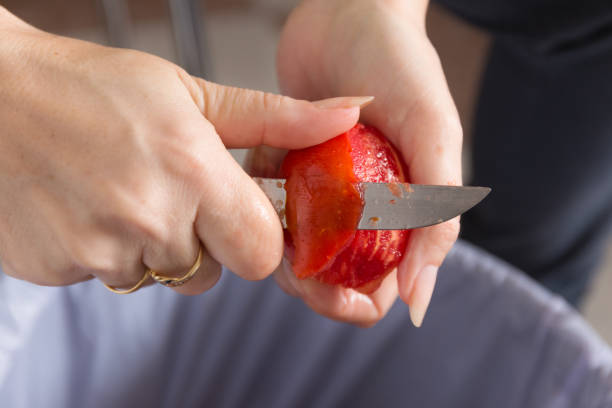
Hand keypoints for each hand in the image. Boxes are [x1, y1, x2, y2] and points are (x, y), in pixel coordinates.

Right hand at [0, 8, 362, 294]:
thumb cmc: (93, 87)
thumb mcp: (193, 93)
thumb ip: (278, 118)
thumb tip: (347, 115)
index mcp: (194, 170)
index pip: (262, 253)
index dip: (255, 238)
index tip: (238, 213)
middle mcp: (151, 217)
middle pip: (213, 275)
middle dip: (205, 245)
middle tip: (175, 195)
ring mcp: (101, 249)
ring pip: (161, 278)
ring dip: (154, 247)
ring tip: (125, 192)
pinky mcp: (62, 268)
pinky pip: (113, 277)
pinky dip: (110, 251)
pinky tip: (91, 206)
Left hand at [276, 0, 461, 325]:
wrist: (348, 8)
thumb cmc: (399, 62)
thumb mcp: (432, 131)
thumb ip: (436, 210)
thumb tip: (418, 295)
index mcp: (404, 204)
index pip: (387, 277)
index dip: (367, 300)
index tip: (345, 303)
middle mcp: (363, 201)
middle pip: (339, 271)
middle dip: (320, 288)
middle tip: (301, 280)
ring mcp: (324, 185)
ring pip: (299, 246)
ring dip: (285, 256)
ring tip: (278, 244)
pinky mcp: (288, 162)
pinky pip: (269, 203)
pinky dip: (260, 213)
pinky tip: (256, 205)